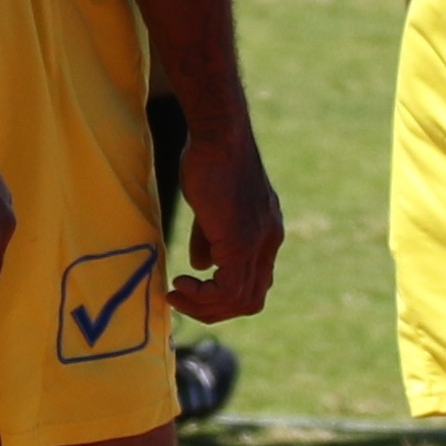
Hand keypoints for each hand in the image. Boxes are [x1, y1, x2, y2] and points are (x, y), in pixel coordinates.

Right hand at [164, 98, 285, 325]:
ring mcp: (258, 243)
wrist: (218, 135)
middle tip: (181, 299)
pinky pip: (227, 289)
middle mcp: (269, 241)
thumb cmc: (209, 160)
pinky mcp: (241, 242)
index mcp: (267, 233)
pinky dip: (202, 297)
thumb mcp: (211, 205)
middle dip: (214, 309)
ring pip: (241, 300)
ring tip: (177, 293)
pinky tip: (181, 283)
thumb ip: (209, 238)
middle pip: (252, 300)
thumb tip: (202, 265)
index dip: (225, 295)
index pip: (256, 282)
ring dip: (204, 306)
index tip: (193, 288)